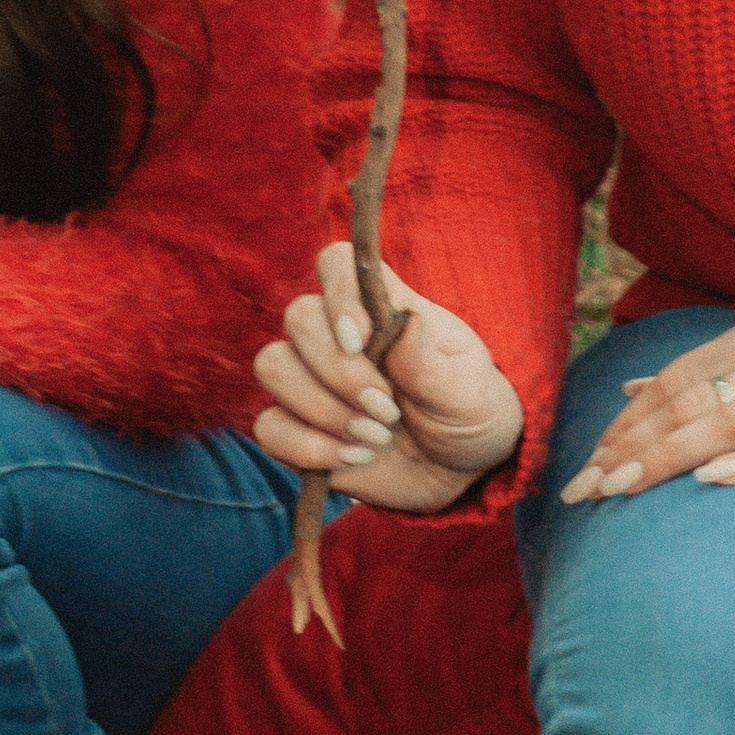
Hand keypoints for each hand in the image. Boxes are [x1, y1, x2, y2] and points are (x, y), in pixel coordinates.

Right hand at [253, 242, 524, 511]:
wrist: (459, 470)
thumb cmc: (467, 413)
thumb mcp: (467, 391)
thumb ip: (430, 364)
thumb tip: (406, 322)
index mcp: (382, 309)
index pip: (337, 263)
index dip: (338, 295)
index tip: (361, 342)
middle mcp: (337, 336)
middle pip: (298, 317)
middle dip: (339, 373)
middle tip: (387, 410)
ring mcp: (311, 380)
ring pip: (273, 367)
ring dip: (323, 410)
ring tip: (375, 437)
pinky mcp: (295, 428)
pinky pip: (267, 427)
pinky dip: (309, 448)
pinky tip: (353, 457)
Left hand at [559, 307, 734, 504]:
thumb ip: (704, 369)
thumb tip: (628, 390)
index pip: (674, 382)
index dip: (626, 424)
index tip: (588, 463)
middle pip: (690, 405)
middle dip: (630, 448)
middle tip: (584, 491)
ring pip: (730, 423)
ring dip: (670, 457)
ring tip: (623, 489)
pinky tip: (711, 482)